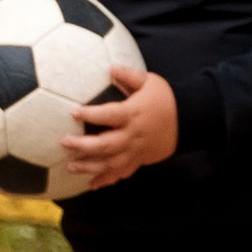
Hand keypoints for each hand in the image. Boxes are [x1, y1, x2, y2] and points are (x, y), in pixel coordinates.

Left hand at [59, 61, 178, 190]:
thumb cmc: (165, 99)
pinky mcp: (139, 160)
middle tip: (65, 143)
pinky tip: (92, 184)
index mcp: (133, 114)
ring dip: (90, 166)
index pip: (110, 115)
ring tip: (70, 167)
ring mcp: (135, 150)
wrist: (186, 122)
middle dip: (84, 146)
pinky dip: (107, 179)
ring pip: (111, 163)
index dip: (92, 115)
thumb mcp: (150, 82)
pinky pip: (122, 172)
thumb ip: (129, 75)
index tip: (73, 112)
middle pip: (106, 144)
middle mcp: (132, 135)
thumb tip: (110, 67)